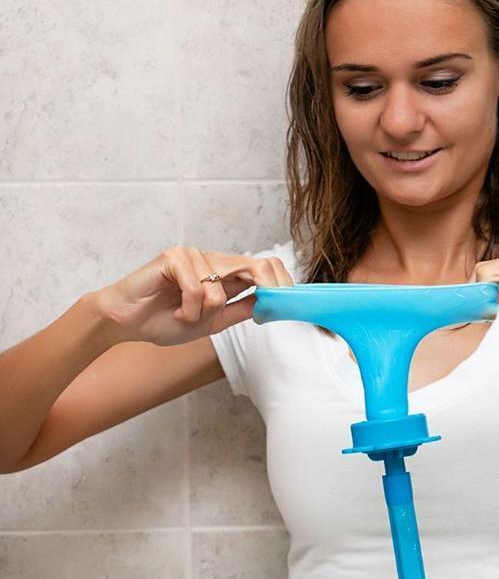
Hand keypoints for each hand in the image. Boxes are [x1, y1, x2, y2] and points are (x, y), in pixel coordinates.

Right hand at [92, 246, 293, 346]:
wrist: (126, 322)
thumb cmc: (164, 319)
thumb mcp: (213, 321)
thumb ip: (240, 310)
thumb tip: (272, 305)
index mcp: (224, 274)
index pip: (264, 268)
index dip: (281, 283)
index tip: (290, 303)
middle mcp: (212, 260)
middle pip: (256, 265)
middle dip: (268, 288)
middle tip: (266, 308)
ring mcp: (193, 256)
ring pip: (220, 289)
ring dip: (203, 313)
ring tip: (185, 317)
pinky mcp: (173, 257)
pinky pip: (196, 288)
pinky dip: (188, 309)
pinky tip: (175, 311)